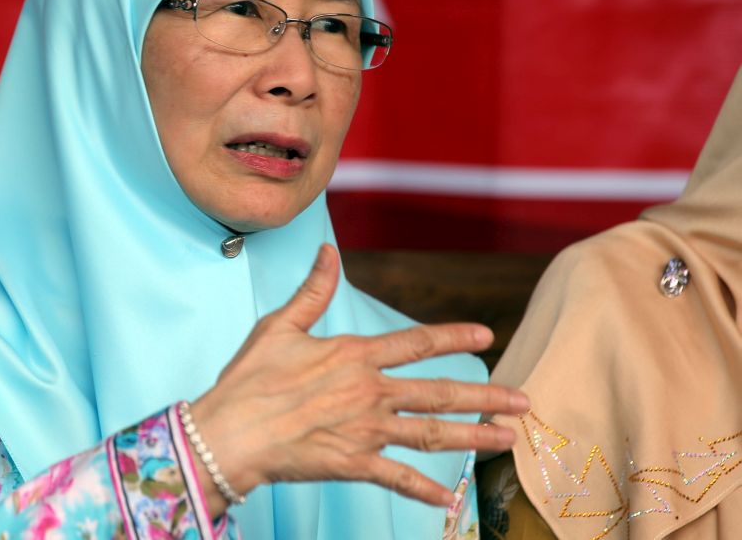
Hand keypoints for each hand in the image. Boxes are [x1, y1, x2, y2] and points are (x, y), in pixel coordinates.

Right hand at [188, 244, 527, 515]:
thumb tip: (329, 251)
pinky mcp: (353, 464)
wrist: (229, 432)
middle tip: (523, 400)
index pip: (416, 342)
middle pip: (440, 392)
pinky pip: (397, 477)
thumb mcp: (279, 326)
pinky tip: (449, 499)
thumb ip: (313, 291)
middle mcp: (369, 391)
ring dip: (474, 436)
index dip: (454, 336)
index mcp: (354, 355)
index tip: (486, 334)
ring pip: (432, 433)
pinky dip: (425, 491)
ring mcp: (365, 430)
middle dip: (486, 396)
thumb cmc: (249, 379)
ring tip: (507, 439)